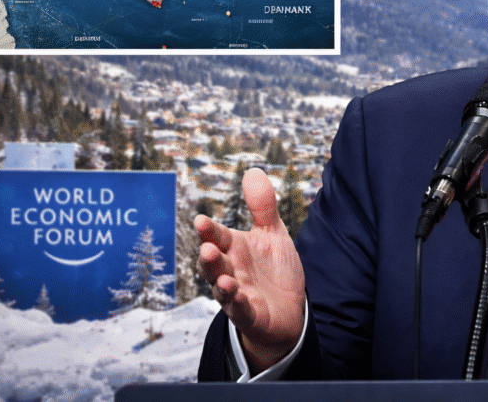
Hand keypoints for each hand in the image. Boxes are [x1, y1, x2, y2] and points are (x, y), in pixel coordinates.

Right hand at [195, 168, 305, 373]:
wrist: (288, 309)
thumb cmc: (274, 270)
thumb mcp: (273, 234)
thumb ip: (262, 206)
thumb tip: (253, 171)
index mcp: (234, 249)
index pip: (217, 237)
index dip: (209, 231)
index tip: (200, 221)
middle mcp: (230, 271)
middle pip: (213, 264)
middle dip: (209, 257)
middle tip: (207, 248)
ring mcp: (237, 295)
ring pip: (222, 289)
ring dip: (220, 283)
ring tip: (222, 276)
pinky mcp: (249, 315)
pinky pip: (240, 310)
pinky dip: (238, 303)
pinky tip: (237, 295)